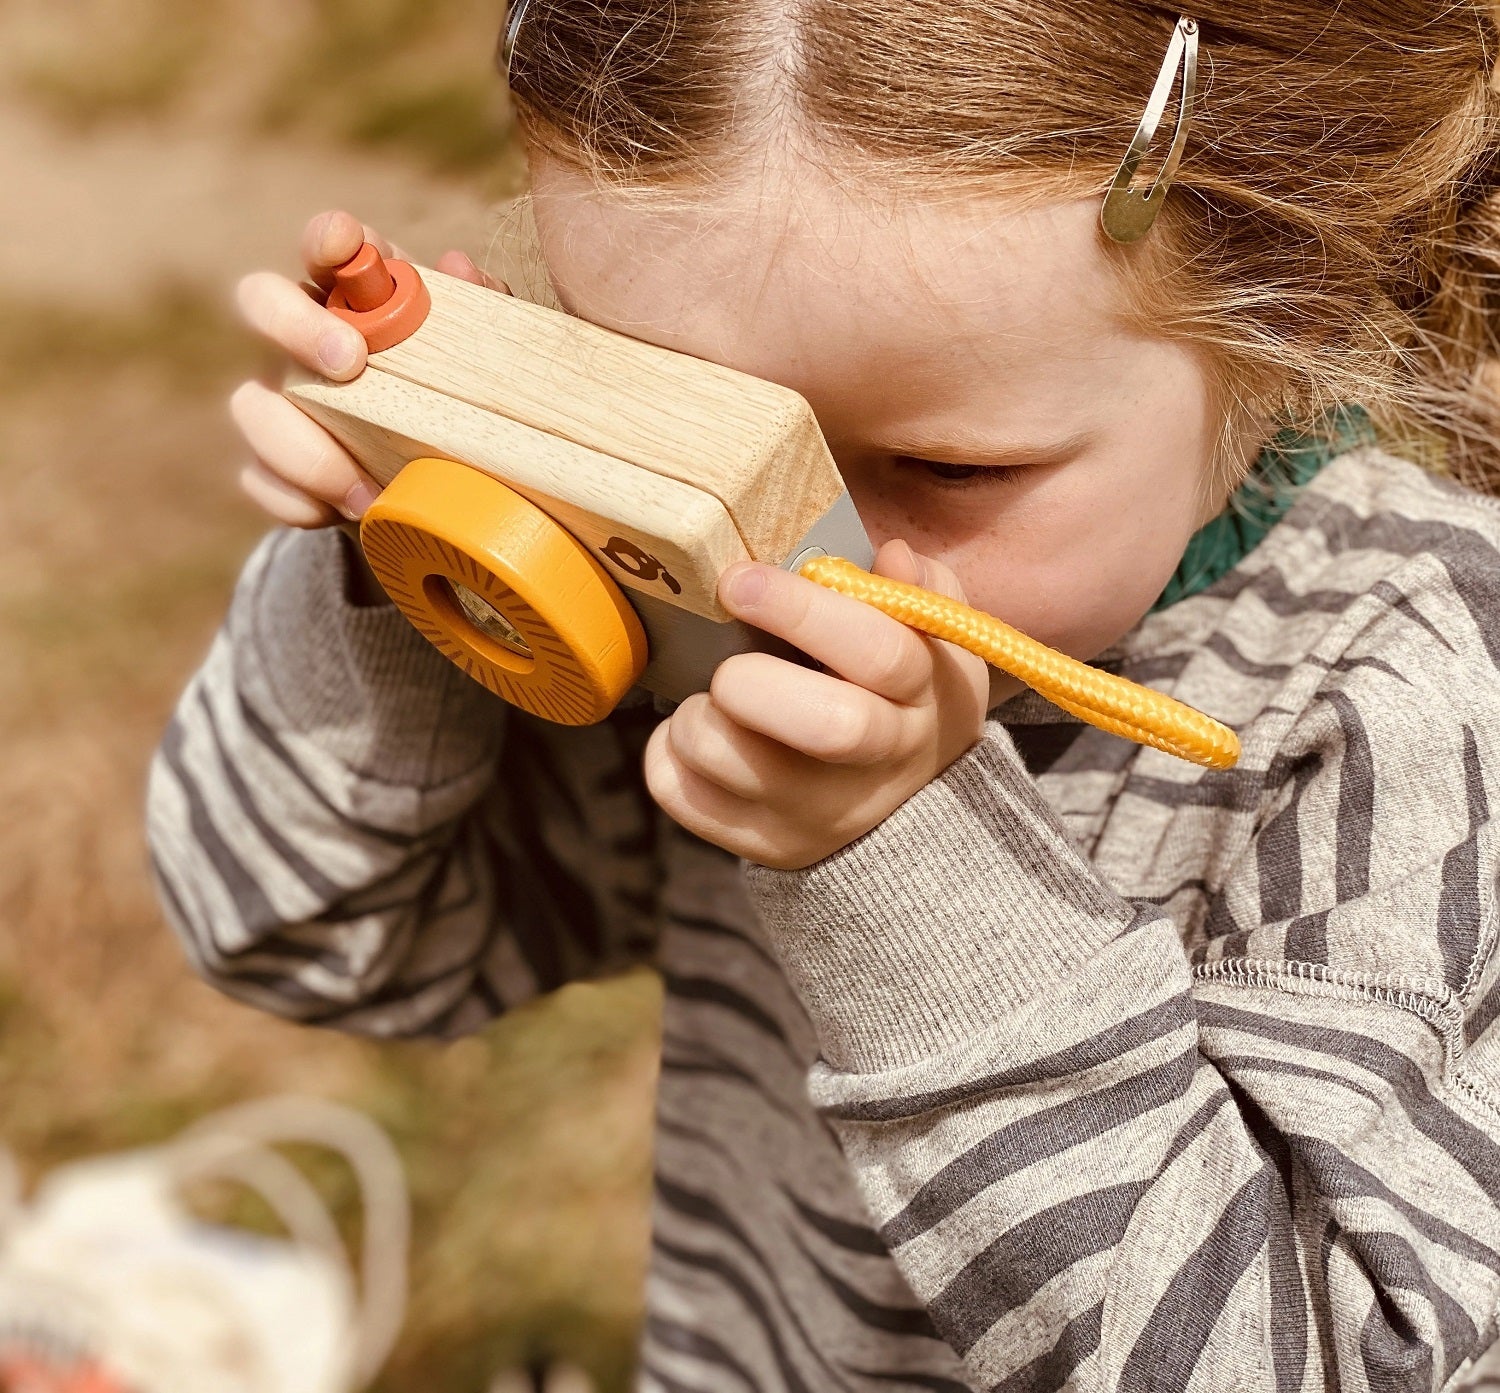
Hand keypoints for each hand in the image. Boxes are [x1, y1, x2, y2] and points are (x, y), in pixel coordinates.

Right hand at [228, 209, 508, 527]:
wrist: (433, 487)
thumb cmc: (455, 397)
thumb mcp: (483, 357)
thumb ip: (485, 311)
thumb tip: (463, 268)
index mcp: (354, 296)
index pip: (328, 246)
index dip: (329, 237)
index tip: (345, 244)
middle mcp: (302, 337)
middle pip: (258, 299)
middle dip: (295, 326)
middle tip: (349, 363)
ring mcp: (279, 400)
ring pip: (250, 403)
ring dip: (305, 447)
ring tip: (367, 488)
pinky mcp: (272, 467)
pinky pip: (258, 479)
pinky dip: (297, 500)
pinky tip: (345, 512)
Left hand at [643, 539, 989, 870]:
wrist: (906, 804)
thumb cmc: (904, 696)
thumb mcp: (933, 640)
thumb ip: (915, 590)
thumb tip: (889, 556)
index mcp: (921, 695)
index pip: (878, 652)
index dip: (803, 610)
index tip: (741, 581)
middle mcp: (877, 763)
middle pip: (825, 725)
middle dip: (750, 677)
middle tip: (726, 660)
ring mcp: (817, 813)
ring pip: (728, 759)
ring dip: (696, 714)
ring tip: (711, 696)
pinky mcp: (765, 844)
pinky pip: (682, 794)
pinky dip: (668, 755)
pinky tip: (702, 732)